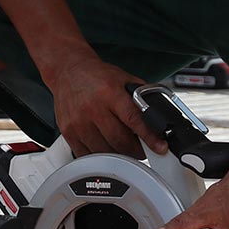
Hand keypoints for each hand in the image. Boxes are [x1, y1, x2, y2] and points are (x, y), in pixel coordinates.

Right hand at [46, 54, 164, 157]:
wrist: (68, 71)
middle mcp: (93, 108)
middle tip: (143, 149)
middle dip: (136, 150)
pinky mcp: (68, 133)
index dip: (149, 136)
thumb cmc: (97, 76)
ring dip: (120, 154)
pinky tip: (107, 148)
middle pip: (119, 140)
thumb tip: (159, 117)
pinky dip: (101, 157)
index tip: (160, 147)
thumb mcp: (124, 79)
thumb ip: (140, 98)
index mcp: (110, 92)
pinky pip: (88, 155)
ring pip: (105, 151)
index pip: (133, 119)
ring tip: (125, 148)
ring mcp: (78, 122)